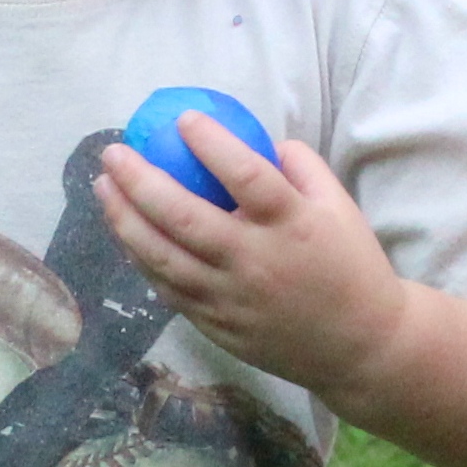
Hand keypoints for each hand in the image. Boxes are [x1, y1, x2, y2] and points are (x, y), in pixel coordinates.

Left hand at [92, 115, 411, 402]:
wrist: (362, 347)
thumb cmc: (352, 269)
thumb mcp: (341, 209)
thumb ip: (303, 168)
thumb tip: (261, 140)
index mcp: (292, 225)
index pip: (245, 175)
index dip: (211, 143)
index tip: (183, 119)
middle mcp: (255, 261)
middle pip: (185, 218)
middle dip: (141, 181)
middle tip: (114, 153)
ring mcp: (231, 298)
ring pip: (164, 258)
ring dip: (126, 220)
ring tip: (104, 188)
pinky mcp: (217, 326)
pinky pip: (169, 289)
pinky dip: (143, 260)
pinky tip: (127, 234)